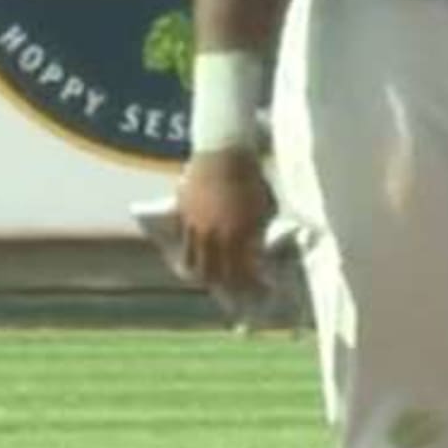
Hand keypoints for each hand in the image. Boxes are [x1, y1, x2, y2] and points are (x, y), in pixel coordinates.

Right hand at [176, 147, 274, 296]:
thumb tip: (259, 254)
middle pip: (218, 275)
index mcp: (239, 233)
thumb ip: (259, 233)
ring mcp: (197, 227)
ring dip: (205, 278)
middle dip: (228, 290)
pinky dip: (190, 259)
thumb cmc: (251, 177)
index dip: (252, 287)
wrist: (224, 152)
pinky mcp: (184, 217)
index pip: (243, 272)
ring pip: (196, 264)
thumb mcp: (263, 208)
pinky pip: (184, 246)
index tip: (261, 293)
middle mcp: (216, 234)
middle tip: (236, 296)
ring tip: (212, 284)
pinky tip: (194, 265)